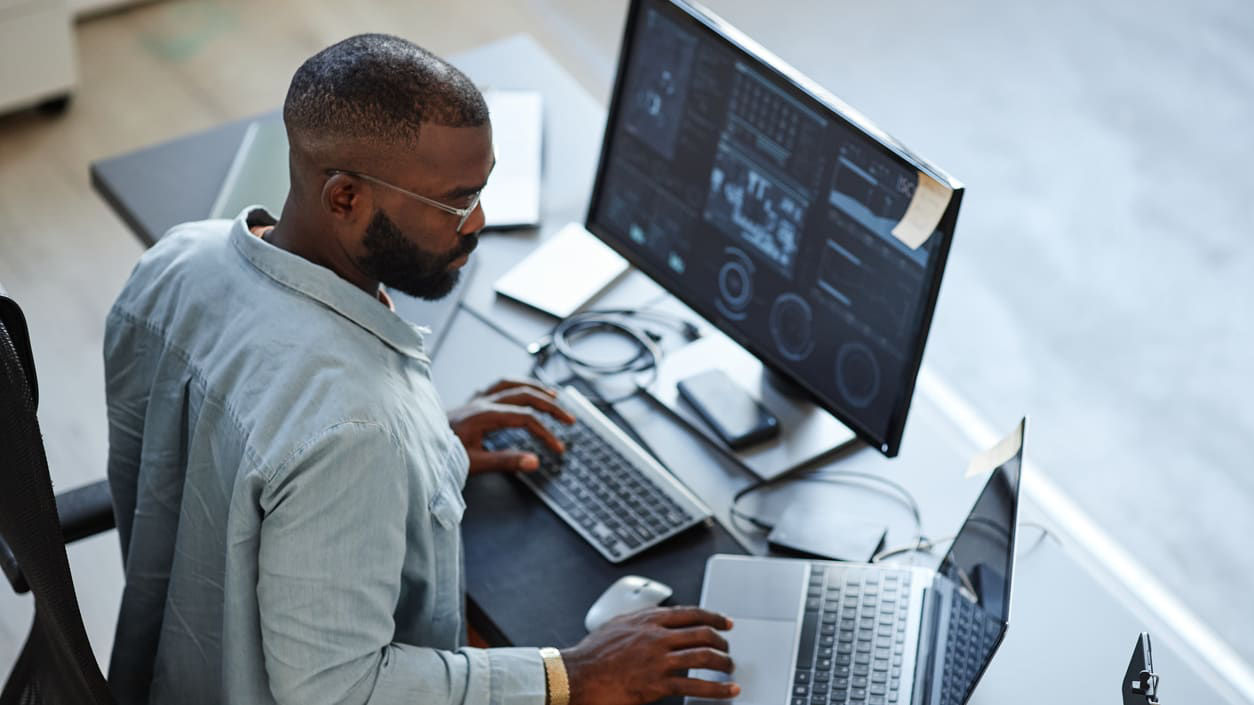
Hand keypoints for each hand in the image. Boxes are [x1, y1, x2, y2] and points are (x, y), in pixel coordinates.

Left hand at [448, 379, 574, 473]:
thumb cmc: (440, 455)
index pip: (525, 418)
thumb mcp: (473, 463)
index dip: (545, 432)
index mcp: (483, 415)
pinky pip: (498, 386)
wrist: (413, 445)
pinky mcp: (470, 402)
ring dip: (535, 388)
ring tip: (553, 395)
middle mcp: (481, 402)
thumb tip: (534, 461)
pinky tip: (522, 391)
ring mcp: (475, 399)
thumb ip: (505, 462)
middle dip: (550, 406)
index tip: (557, 448)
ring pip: (511, 384)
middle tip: (569, 419)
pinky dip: (515, 386)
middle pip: (524, 395)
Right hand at [560, 606, 738, 704]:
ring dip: (723, 663)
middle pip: (703, 633)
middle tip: (727, 649)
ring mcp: (659, 660)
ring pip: (704, 656)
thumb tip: (653, 618)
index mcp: (649, 619)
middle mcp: (657, 636)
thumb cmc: (592, 653)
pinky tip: (727, 691)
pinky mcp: (657, 684)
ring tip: (729, 669)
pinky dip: (717, 688)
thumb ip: (640, 620)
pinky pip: (695, 686)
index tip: (726, 623)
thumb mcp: (618, 624)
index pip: (691, 613)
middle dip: (722, 642)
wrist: (577, 675)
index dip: (714, 617)